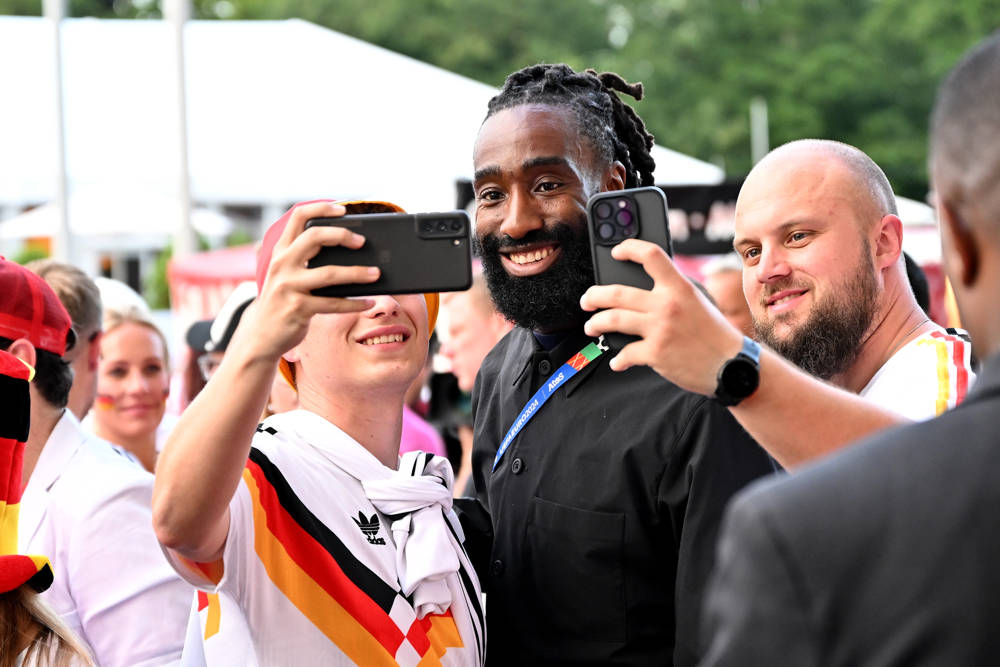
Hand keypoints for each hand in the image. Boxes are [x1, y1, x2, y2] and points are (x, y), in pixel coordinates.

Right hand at [240, 201, 380, 359]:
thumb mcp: (284, 274)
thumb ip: (302, 258)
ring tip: (376, 274)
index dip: (321, 208)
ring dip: (357, 273)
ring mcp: (289, 287)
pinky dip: (354, 303)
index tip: (343, 209)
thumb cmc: (281, 300)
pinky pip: (334, 303)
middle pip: (314, 237)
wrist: (260, 335)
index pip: (298, 217)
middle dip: (342, 235)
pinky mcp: (298, 309)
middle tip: (362, 242)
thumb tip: (344, 247)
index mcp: (280, 251)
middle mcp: (282, 264)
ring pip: (330, 274)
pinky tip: (368, 302)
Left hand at [580, 239, 743, 395]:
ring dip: (595, 324)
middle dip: (593, 296)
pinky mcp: (655, 354)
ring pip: (611, 320)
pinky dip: (618, 359)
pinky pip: (624, 354)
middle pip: (616, 292)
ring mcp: (659, 329)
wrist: (732, 366)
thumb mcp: (697, 302)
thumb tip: (639, 289)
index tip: (616, 252)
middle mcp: (667, 305)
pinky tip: (618, 361)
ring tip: (591, 327)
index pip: (651, 255)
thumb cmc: (713, 333)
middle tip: (587, 300)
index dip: (629, 248)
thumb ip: (671, 292)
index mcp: (679, 287)